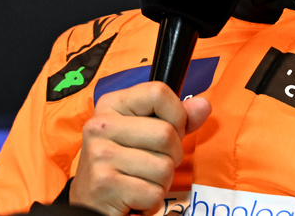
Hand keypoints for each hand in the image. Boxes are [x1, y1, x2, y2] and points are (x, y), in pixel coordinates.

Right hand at [70, 82, 210, 215]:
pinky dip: (152, 200)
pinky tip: (135, 196)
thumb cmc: (124, 163)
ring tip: (142, 180)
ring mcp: (100, 155)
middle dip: (173, 155)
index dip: (177, 114)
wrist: (90, 203)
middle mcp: (101, 126)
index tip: (171, 129)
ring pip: (164, 166)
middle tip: (153, 163)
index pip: (158, 92)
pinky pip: (153, 192)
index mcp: (111, 105)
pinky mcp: (104, 184)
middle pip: (167, 133)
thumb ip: (178, 117)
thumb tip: (204, 105)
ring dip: (162, 181)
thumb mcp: (147, 132)